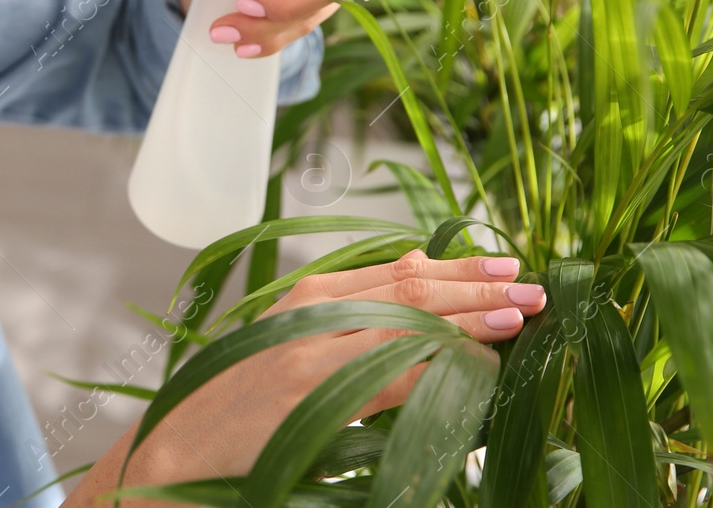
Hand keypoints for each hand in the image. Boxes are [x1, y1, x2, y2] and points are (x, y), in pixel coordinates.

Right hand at [64, 250, 544, 505]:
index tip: (505, 267)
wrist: (181, 444)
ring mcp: (312, 347)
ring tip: (518, 315)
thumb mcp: (294, 338)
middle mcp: (312, 309)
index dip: (457, 268)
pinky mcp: (312, 388)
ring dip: (469, 318)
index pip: (398, 271)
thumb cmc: (240, 399)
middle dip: (476, 286)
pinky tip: (474, 364)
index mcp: (309, 292)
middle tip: (532, 287)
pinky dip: (437, 364)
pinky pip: (392, 371)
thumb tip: (417, 268)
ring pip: (408, 322)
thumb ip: (351, 308)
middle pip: (410, 288)